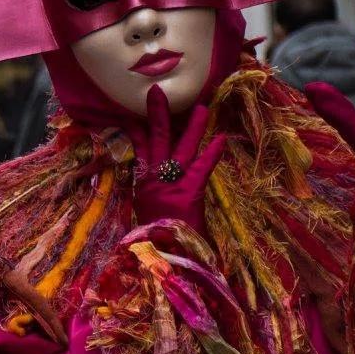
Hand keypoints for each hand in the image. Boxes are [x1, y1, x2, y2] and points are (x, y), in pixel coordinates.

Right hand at [131, 86, 225, 234]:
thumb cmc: (156, 243)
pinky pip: (201, 169)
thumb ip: (149, 198)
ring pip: (180, 149)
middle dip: (157, 115)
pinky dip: (211, 154)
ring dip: (191, 127)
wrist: (165, 261)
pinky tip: (221, 139)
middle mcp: (154, 180)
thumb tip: (154, 184)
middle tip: (158, 92)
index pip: (138, 149)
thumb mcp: (144, 216)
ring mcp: (171, 184)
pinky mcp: (188, 194)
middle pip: (155, 140)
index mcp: (143, 184)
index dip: (135, 128)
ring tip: (201, 108)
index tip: (133, 111)